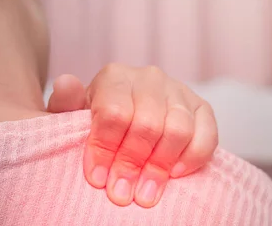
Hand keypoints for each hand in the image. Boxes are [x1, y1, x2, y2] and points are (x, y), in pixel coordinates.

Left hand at [47, 64, 217, 207]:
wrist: (125, 114)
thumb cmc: (96, 119)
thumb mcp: (73, 114)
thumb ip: (65, 103)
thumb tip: (65, 83)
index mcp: (115, 77)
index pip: (113, 113)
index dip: (105, 149)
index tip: (97, 179)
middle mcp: (149, 78)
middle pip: (146, 124)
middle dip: (132, 164)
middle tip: (121, 193)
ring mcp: (178, 91)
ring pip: (177, 129)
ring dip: (161, 166)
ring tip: (146, 193)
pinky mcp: (202, 108)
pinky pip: (206, 134)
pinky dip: (192, 157)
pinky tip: (174, 175)